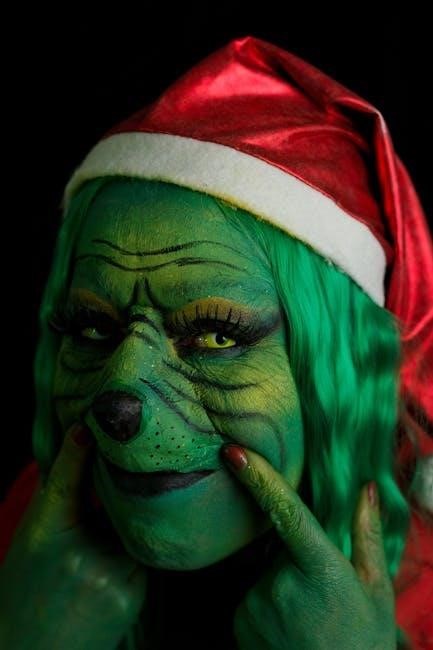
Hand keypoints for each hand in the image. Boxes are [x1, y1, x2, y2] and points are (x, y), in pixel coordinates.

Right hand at [0, 425, 146, 649]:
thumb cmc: (28, 588)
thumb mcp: (35, 536)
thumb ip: (59, 493)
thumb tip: (85, 442)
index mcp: (46, 534)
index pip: (66, 481)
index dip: (78, 451)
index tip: (88, 426)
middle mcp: (81, 555)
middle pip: (116, 503)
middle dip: (120, 491)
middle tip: (122, 473)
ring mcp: (111, 578)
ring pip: (135, 530)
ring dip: (132, 525)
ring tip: (109, 539)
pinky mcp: (132, 597)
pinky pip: (145, 556)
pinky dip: (139, 549)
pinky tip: (119, 560)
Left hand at [222, 445, 395, 649]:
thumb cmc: (363, 641)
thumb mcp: (376, 589)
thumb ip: (366, 534)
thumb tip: (365, 487)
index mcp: (321, 568)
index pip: (286, 511)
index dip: (259, 477)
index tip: (233, 451)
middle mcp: (280, 583)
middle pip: (279, 543)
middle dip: (296, 553)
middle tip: (320, 588)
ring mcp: (256, 603)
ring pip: (266, 568)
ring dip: (283, 577)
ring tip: (308, 612)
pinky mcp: (239, 619)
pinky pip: (253, 591)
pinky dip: (269, 598)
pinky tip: (290, 623)